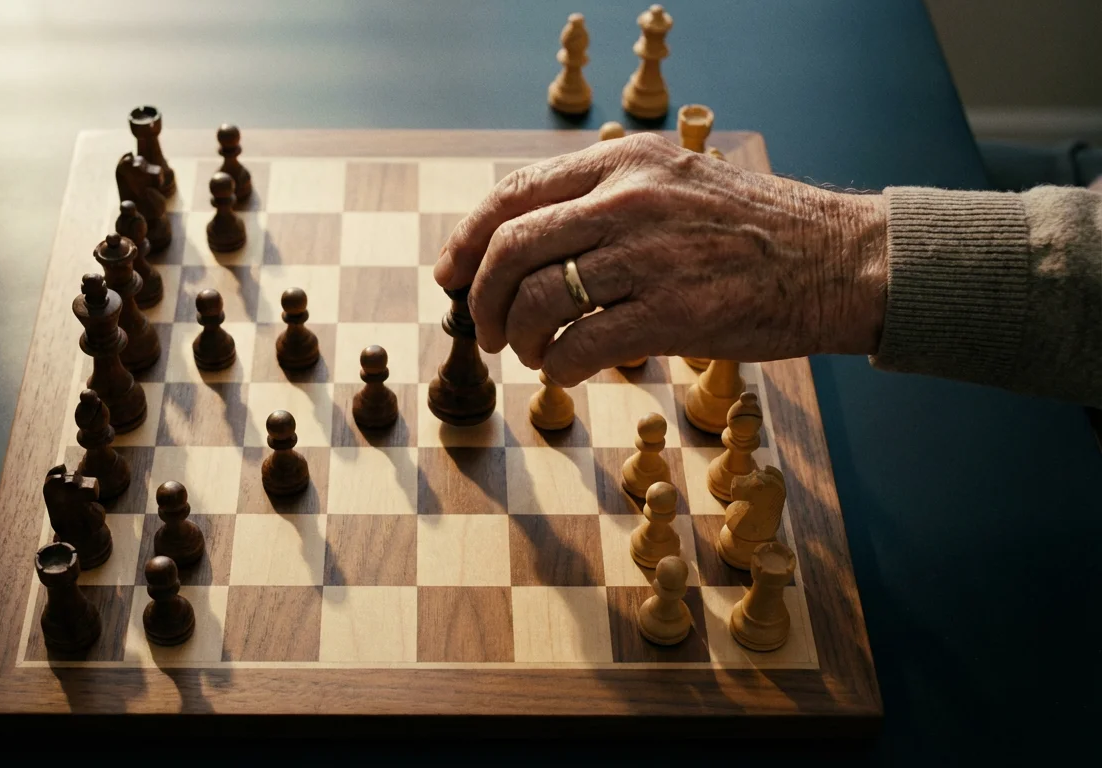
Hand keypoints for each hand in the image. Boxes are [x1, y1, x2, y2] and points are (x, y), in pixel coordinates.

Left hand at [433, 132, 888, 385]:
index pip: (513, 195)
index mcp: (623, 163)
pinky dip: (559, 365)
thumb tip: (521, 244)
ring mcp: (651, 255)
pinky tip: (566, 371)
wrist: (835, 260)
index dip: (467, 240)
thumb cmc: (748, 229)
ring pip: (540, 300)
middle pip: (513, 249)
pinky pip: (583, 344)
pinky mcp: (674, 312)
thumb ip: (602, 200)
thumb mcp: (672, 182)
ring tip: (532, 354)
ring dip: (519, 338)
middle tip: (483, 330)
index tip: (449, 273)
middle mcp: (630, 200)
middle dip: (480, 298)